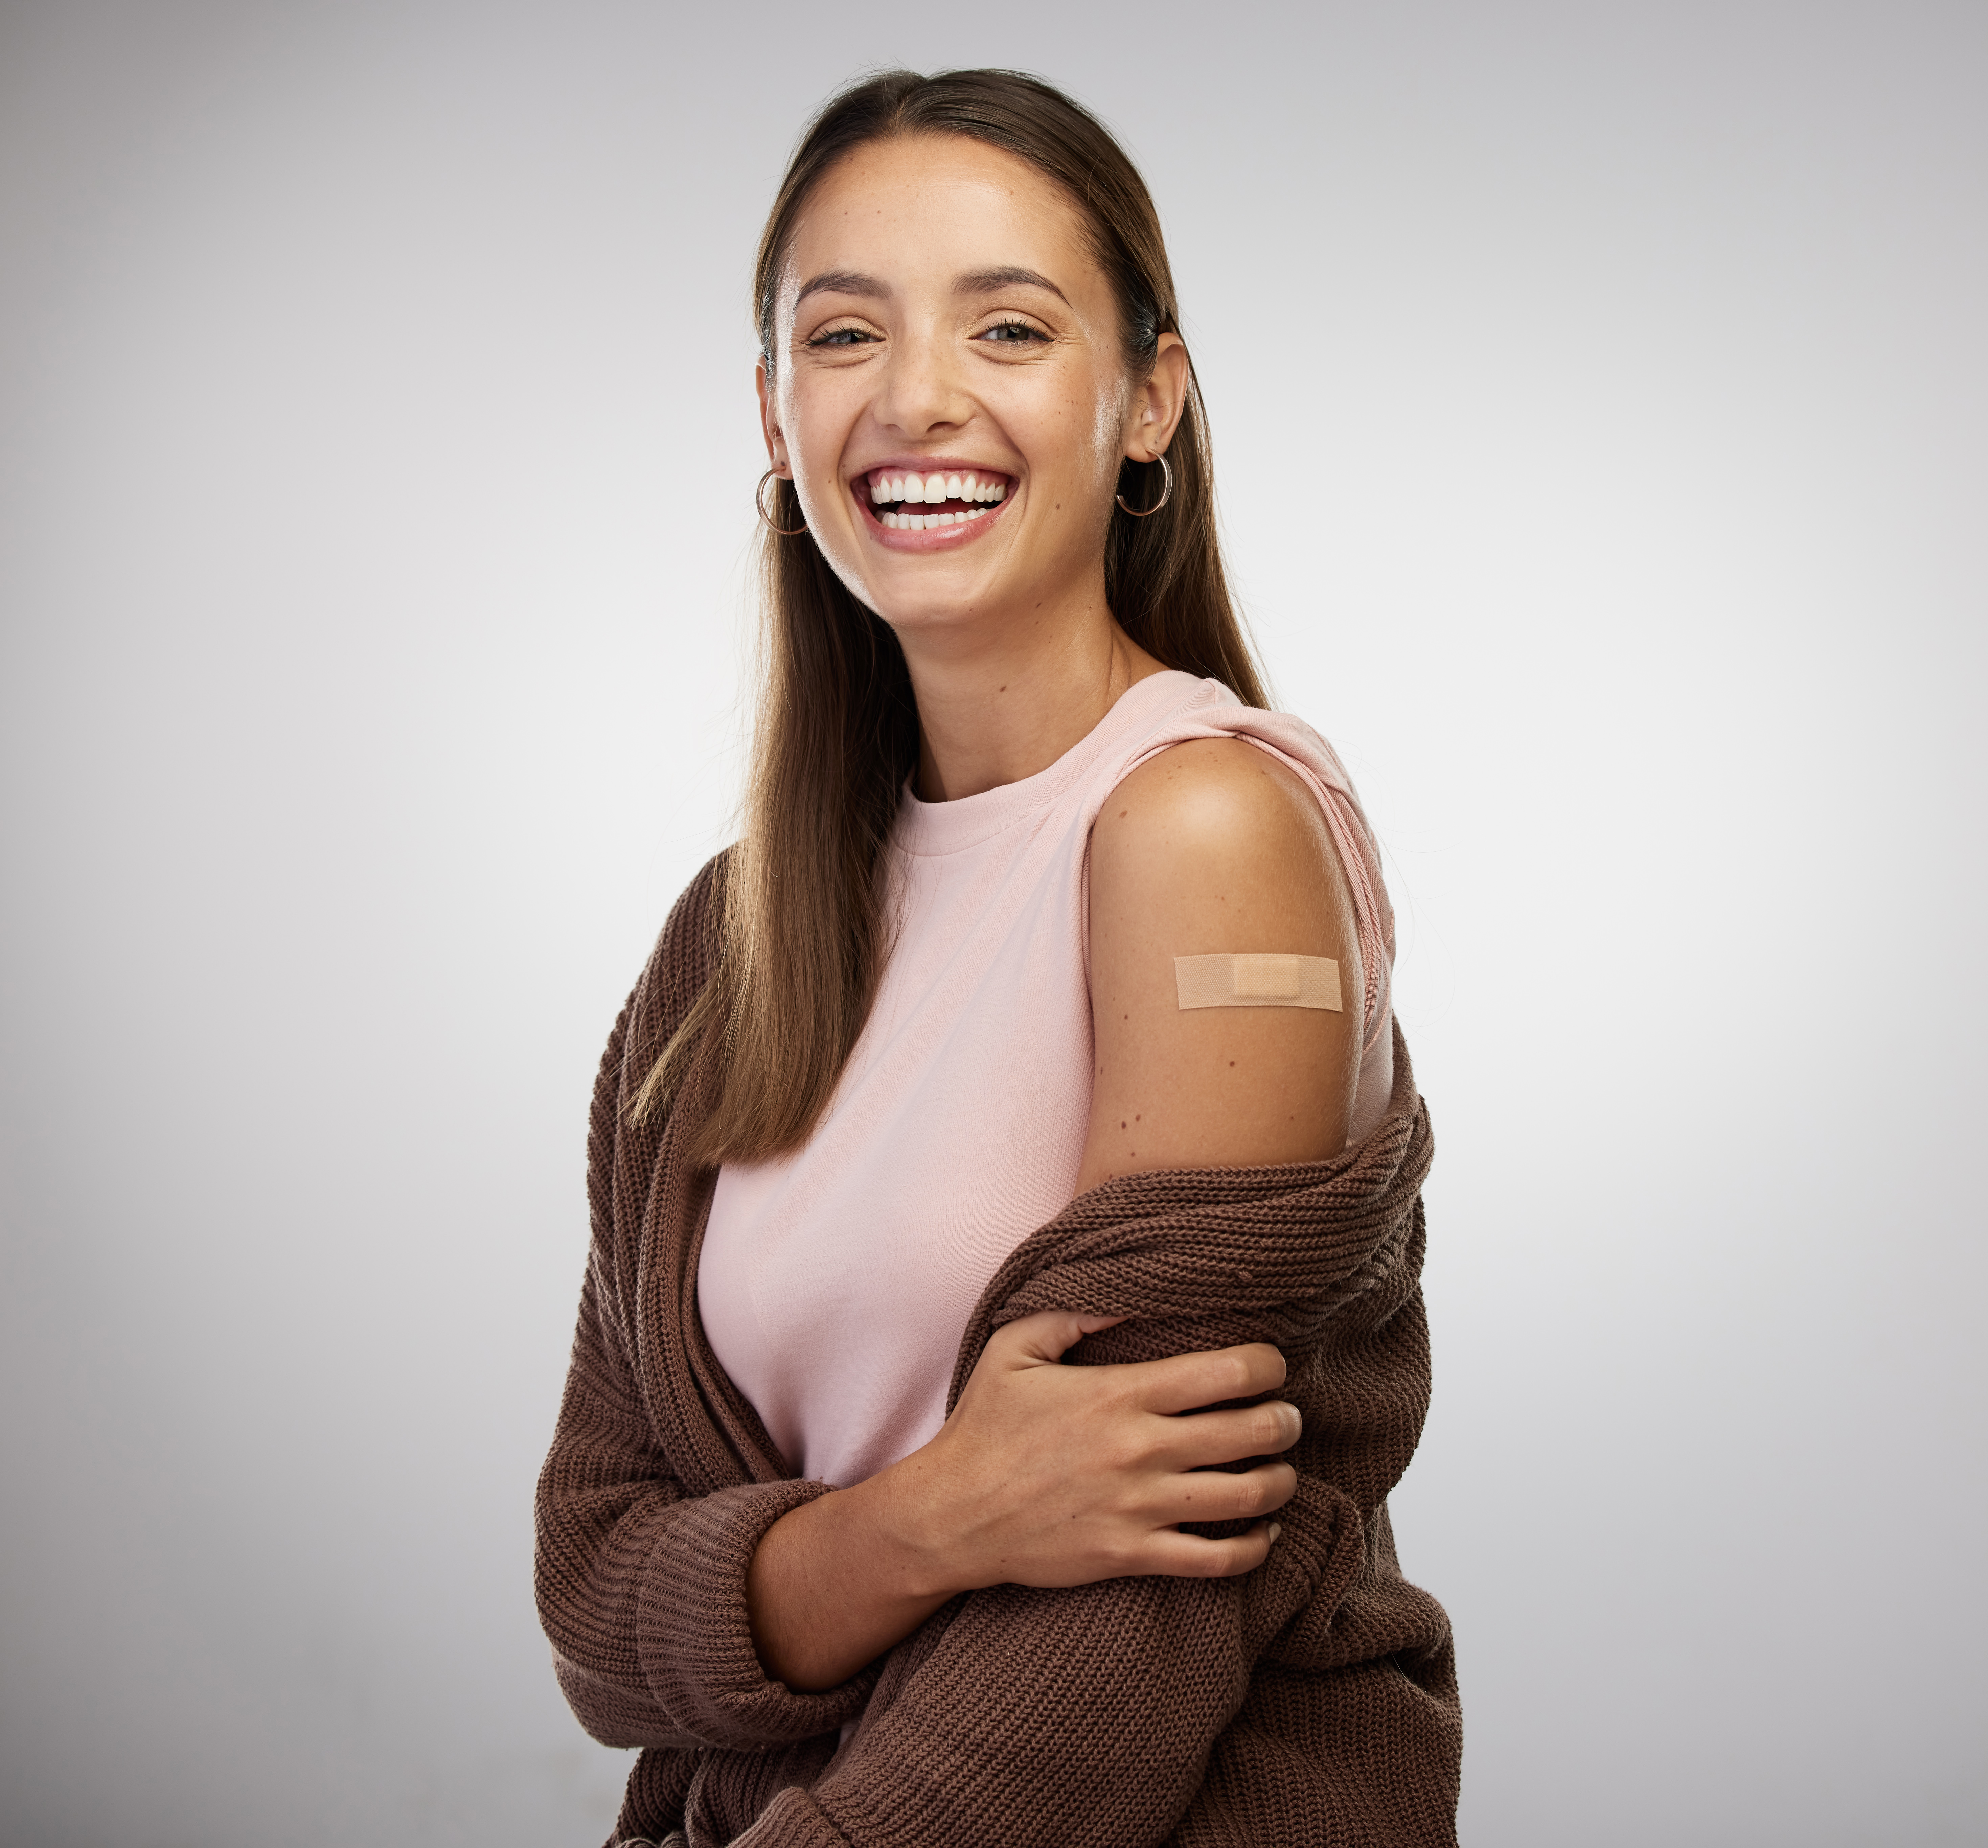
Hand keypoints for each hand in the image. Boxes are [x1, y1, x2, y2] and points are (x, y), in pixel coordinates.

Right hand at [746, 1309, 1298, 1689]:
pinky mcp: (1132, 1556)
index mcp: (1119, 1393)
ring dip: (1280, 1481)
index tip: (1271, 1366)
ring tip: (1281, 1470)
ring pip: (1248, 1496)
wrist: (952, 1514)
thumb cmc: (984, 1426)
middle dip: (1286, 1421)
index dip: (1267, 1365)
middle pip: (1254, 1432)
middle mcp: (1140, 1449)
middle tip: (1287, 1417)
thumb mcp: (1014, 1348)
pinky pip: (1218, 1559)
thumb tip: (1131, 1290)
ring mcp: (1140, 1507)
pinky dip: (1255, 1546)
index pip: (1228, 1372)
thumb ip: (1075, 1312)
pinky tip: (1262, 1532)